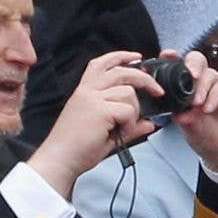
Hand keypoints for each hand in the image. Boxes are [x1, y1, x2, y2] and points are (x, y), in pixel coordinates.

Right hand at [28, 50, 159, 197]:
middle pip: (121, 72)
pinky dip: (129, 124)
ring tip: (123, 128)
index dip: (120, 57)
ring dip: (133, 111)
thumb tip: (149, 124)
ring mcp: (92, 99)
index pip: (102, 64)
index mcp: (84, 92)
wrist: (60, 160)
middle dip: (144, 79)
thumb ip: (129, 126)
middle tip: (157, 91)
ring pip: (128, 92)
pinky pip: (127, 111)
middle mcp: (87, 91)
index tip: (137, 57)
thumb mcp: (106, 133)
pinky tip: (118, 134)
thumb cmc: (76, 149)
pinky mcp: (99, 110)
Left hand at [169, 50, 217, 167]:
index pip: (179, 67)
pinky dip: (214, 96)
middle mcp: (203, 83)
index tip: (166, 56)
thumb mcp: (189, 129)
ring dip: (202, 88)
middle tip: (190, 77)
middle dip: (191, 65)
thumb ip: (183, 118)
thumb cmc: (206, 135)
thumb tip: (177, 114)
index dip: (172, 59)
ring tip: (196, 104)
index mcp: (187, 88)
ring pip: (210, 74)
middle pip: (197, 60)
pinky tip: (208, 109)